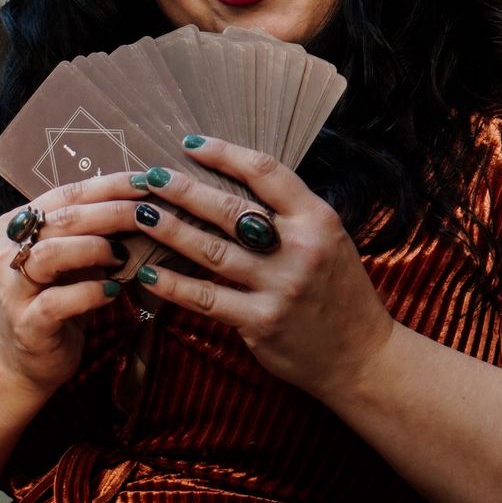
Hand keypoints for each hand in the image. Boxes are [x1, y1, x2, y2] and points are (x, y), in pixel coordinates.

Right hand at [0, 176, 131, 396]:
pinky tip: (113, 291)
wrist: (22, 356)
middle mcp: (11, 252)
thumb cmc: (55, 297)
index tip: (146, 181)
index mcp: (20, 225)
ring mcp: (15, 288)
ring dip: (94, 249)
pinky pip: (57, 301)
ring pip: (51, 254)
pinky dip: (89, 292)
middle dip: (111, 212)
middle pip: (62, 219)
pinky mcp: (28, 324)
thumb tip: (146, 206)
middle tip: (147, 215)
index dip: (109, 185)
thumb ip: (94, 232)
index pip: (67, 194)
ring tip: (123, 255)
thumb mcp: (74, 260)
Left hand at [110, 137, 395, 403]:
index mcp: (317, 219)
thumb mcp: (329, 241)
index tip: (191, 145)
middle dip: (183, 190)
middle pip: (230, 209)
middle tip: (149, 176)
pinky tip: (147, 274)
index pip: (266, 173)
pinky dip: (174, 285)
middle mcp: (300, 248)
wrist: (361, 356)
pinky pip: (207, 298)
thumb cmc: (340, 294)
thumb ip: (290, 215)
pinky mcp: (262, 321)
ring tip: (139, 214)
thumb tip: (233, 184)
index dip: (224, 154)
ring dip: (170, 231)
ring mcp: (280, 286)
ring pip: (212, 251)